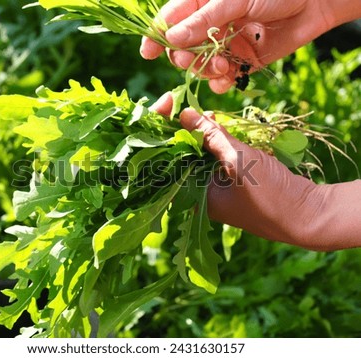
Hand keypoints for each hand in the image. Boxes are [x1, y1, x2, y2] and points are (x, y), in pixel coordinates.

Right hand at [141, 0, 348, 92]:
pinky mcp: (241, 62)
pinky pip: (221, 79)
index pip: (170, 21)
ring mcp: (225, 45)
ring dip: (206, 71)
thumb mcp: (234, 0)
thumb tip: (171, 38)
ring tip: (224, 65)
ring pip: (200, 67)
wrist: (315, 3)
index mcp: (203, 3)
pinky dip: (221, 83)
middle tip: (194, 59)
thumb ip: (203, 20)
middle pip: (181, 49)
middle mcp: (210, 26)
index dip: (156, 37)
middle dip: (184, 58)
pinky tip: (228, 79)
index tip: (147, 53)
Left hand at [151, 94, 360, 250]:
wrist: (308, 213)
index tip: (168, 100)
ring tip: (206, 114)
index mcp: (191, 196)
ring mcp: (215, 189)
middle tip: (186, 105)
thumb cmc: (269, 194)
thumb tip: (184, 115)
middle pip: (179, 155)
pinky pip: (216, 158)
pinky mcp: (231, 183)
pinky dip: (217, 142)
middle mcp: (198, 194)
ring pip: (198, 154)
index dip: (161, 129)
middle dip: (182, 128)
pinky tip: (219, 126)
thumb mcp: (237, 160)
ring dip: (201, 133)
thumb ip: (210, 137)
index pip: (164, 159)